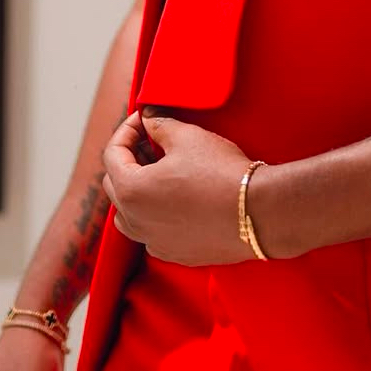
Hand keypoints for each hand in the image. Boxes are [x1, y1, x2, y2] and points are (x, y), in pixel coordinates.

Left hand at [101, 109, 252, 265]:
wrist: (258, 212)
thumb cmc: (220, 173)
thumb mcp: (187, 137)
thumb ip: (159, 124)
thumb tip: (149, 117)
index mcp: (131, 191)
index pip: (112, 154)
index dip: (126, 130)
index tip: (144, 119)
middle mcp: (135, 222)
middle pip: (116, 184)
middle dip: (130, 158)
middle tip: (152, 139)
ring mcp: (154, 242)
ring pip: (130, 214)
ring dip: (138, 189)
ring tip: (161, 169)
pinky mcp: (176, 253)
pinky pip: (153, 232)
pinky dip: (156, 214)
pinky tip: (178, 197)